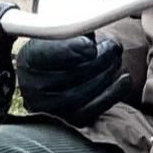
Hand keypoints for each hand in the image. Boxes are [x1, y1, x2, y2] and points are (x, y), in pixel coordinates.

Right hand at [13, 31, 137, 124]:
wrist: (54, 76)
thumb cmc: (59, 50)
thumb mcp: (59, 35)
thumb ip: (72, 33)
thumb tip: (90, 38)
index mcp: (28, 60)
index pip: (48, 54)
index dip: (72, 50)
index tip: (92, 45)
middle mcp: (32, 87)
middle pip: (68, 75)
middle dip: (97, 60)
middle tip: (113, 47)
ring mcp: (48, 107)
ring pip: (80, 94)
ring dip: (105, 75)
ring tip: (116, 60)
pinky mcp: (68, 120)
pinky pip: (92, 110)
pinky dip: (112, 94)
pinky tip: (124, 79)